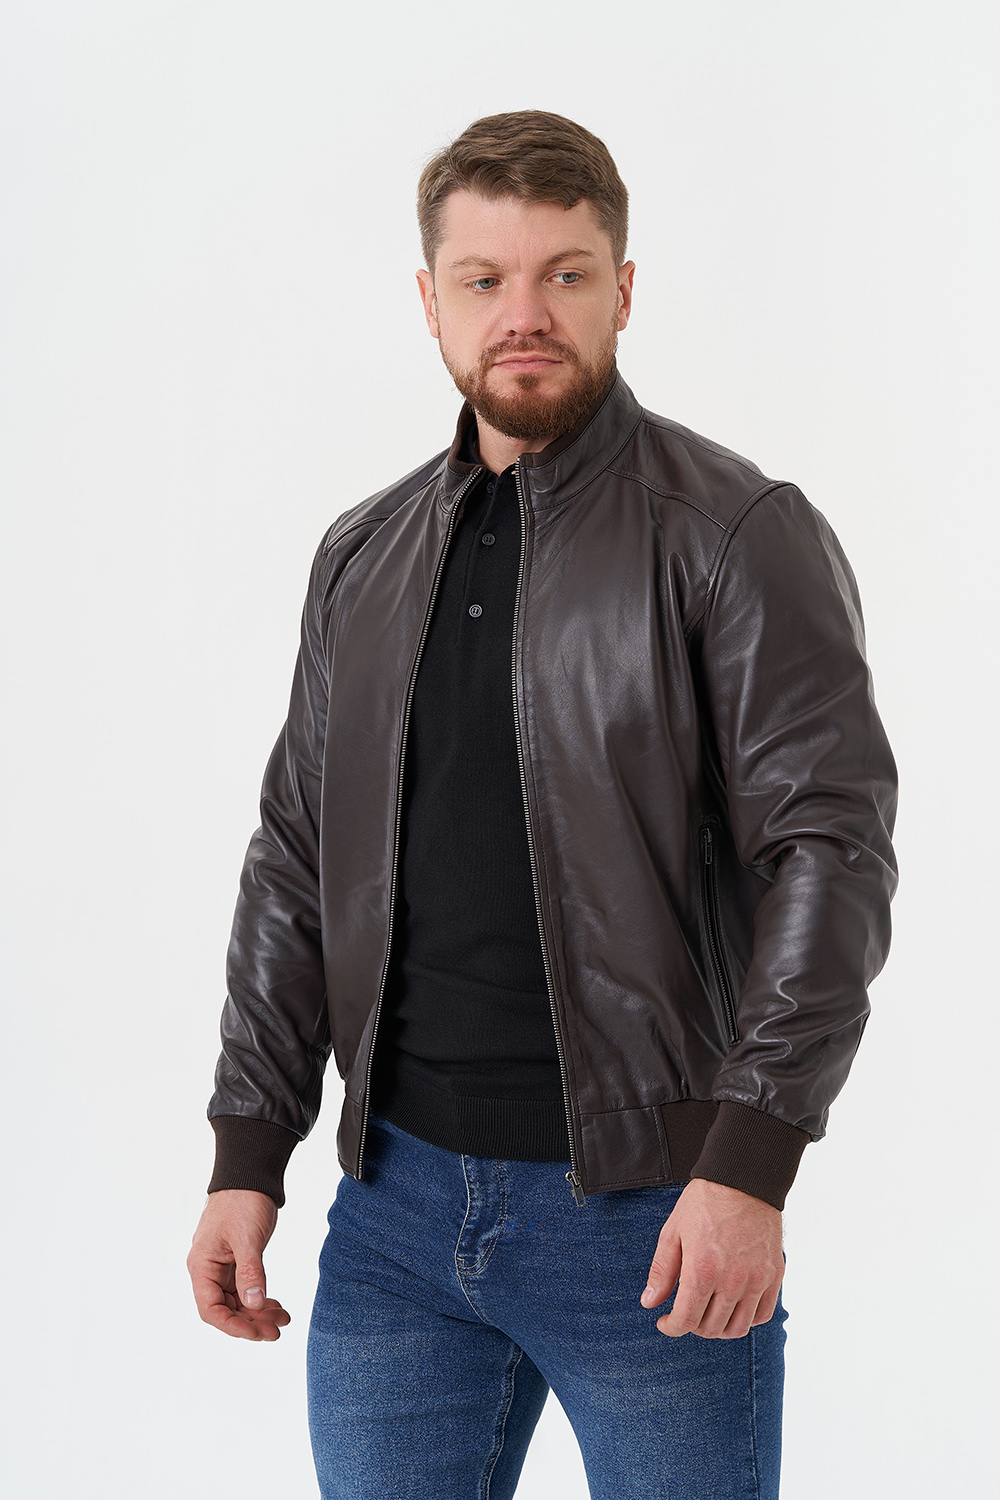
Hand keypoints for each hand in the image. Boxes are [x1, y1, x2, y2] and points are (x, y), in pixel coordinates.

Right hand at [187, 1189, 290, 1341]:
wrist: (249, 1175)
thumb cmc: (242, 1200)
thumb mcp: (248, 1238)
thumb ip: (250, 1272)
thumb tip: (254, 1305)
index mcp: (202, 1265)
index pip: (210, 1309)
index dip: (232, 1326)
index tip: (256, 1333)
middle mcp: (208, 1269)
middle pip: (225, 1309)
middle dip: (250, 1323)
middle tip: (276, 1332)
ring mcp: (222, 1266)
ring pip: (237, 1301)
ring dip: (258, 1313)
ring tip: (283, 1320)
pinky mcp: (236, 1261)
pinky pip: (245, 1288)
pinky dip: (260, 1298)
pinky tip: (276, 1305)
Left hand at [640, 1178, 783, 1338]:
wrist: (743, 1180)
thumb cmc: (704, 1203)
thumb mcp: (673, 1232)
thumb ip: (661, 1271)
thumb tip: (650, 1303)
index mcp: (703, 1270)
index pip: (686, 1320)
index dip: (671, 1327)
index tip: (665, 1322)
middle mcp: (732, 1280)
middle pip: (711, 1328)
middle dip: (692, 1325)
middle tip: (685, 1311)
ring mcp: (757, 1280)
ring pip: (738, 1328)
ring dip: (719, 1327)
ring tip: (708, 1311)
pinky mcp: (774, 1275)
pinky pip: (763, 1315)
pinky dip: (746, 1318)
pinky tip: (733, 1304)